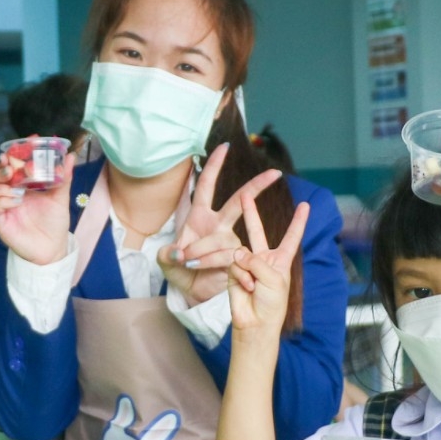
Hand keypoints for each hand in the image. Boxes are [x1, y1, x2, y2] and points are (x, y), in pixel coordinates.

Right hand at [0, 153, 71, 267]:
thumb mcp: (60, 196)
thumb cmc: (54, 222)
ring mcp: (1, 210)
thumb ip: (64, 176)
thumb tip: (71, 156)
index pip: (1, 169)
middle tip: (9, 170)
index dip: (2, 161)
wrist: (54, 247)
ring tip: (16, 189)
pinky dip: (2, 200)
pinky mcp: (0, 223)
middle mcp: (5, 197)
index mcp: (16, 187)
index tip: (9, 155)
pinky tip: (17, 201)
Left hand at [159, 144, 285, 305]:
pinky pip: (226, 257)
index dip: (214, 166)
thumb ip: (166, 255)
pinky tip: (198, 267)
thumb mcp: (165, 261)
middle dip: (256, 186)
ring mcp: (230, 241)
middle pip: (238, 201)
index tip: (224, 147)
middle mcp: (218, 225)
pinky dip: (210, 263)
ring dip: (201, 250)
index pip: (206, 185)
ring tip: (186, 260)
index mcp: (199, 216)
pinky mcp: (236, 258)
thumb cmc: (180, 270)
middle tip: (275, 173)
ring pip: (221, 239)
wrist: (191, 293)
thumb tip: (177, 251)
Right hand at [227, 197, 310, 342]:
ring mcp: (247, 264)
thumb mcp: (273, 279)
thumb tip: (237, 251)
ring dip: (248, 269)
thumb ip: (256, 261)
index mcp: (281, 260)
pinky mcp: (233, 272)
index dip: (298, 222)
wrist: (255, 323)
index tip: (306, 205)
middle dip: (251, 214)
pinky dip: (240, 276)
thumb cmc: (272, 304)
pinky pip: (233, 265)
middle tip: (245, 195)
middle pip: (258, 232)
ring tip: (252, 285)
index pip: (292, 237)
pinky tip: (246, 287)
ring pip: (242, 252)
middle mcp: (264, 259)